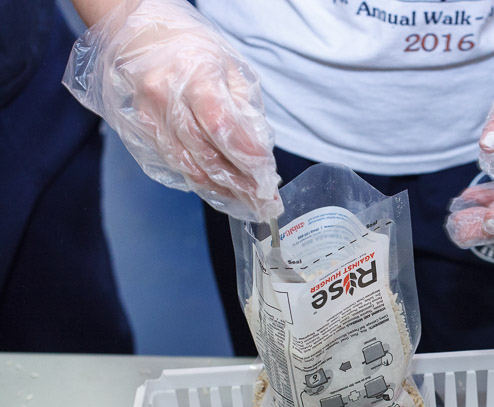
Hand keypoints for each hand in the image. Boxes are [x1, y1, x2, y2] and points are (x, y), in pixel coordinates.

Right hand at [63, 0, 281, 221]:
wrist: (141, 32)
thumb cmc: (193, 47)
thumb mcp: (230, 67)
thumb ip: (244, 108)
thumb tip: (259, 152)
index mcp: (194, 74)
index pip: (221, 125)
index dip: (245, 157)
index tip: (267, 178)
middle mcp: (166, 96)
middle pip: (206, 152)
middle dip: (239, 183)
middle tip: (265, 203)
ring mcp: (150, 114)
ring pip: (188, 164)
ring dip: (221, 188)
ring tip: (248, 202)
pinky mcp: (142, 127)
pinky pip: (174, 161)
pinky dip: (200, 178)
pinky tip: (220, 187)